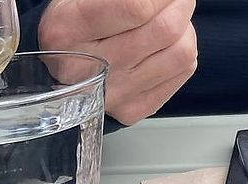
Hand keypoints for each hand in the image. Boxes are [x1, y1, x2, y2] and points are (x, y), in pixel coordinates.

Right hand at [38, 0, 197, 124]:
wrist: (61, 71)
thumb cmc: (72, 27)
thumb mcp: (81, 0)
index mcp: (66, 30)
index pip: (135, 8)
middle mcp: (88, 68)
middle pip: (164, 30)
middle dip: (180, 6)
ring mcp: (113, 94)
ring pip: (180, 53)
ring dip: (186, 29)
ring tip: (174, 17)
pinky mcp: (134, 109)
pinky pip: (181, 73)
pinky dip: (184, 51)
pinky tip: (169, 43)